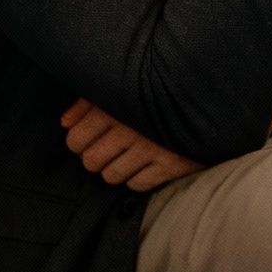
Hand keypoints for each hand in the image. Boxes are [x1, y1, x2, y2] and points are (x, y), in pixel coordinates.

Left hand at [61, 99, 202, 191]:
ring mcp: (151, 149)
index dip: (79, 142)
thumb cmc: (157, 91)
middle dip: (96, 156)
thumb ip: (88, 103)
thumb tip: (64, 124)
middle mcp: (130, 130)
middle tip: (110, 148)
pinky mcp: (171, 165)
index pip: (75, 140)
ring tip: (128, 156)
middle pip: (90, 161)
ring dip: (115, 169)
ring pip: (111, 176)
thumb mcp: (120, 87)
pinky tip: (145, 164)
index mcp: (115, 108)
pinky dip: (137, 178)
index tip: (91, 138)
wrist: (207, 96)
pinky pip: (137, 184)